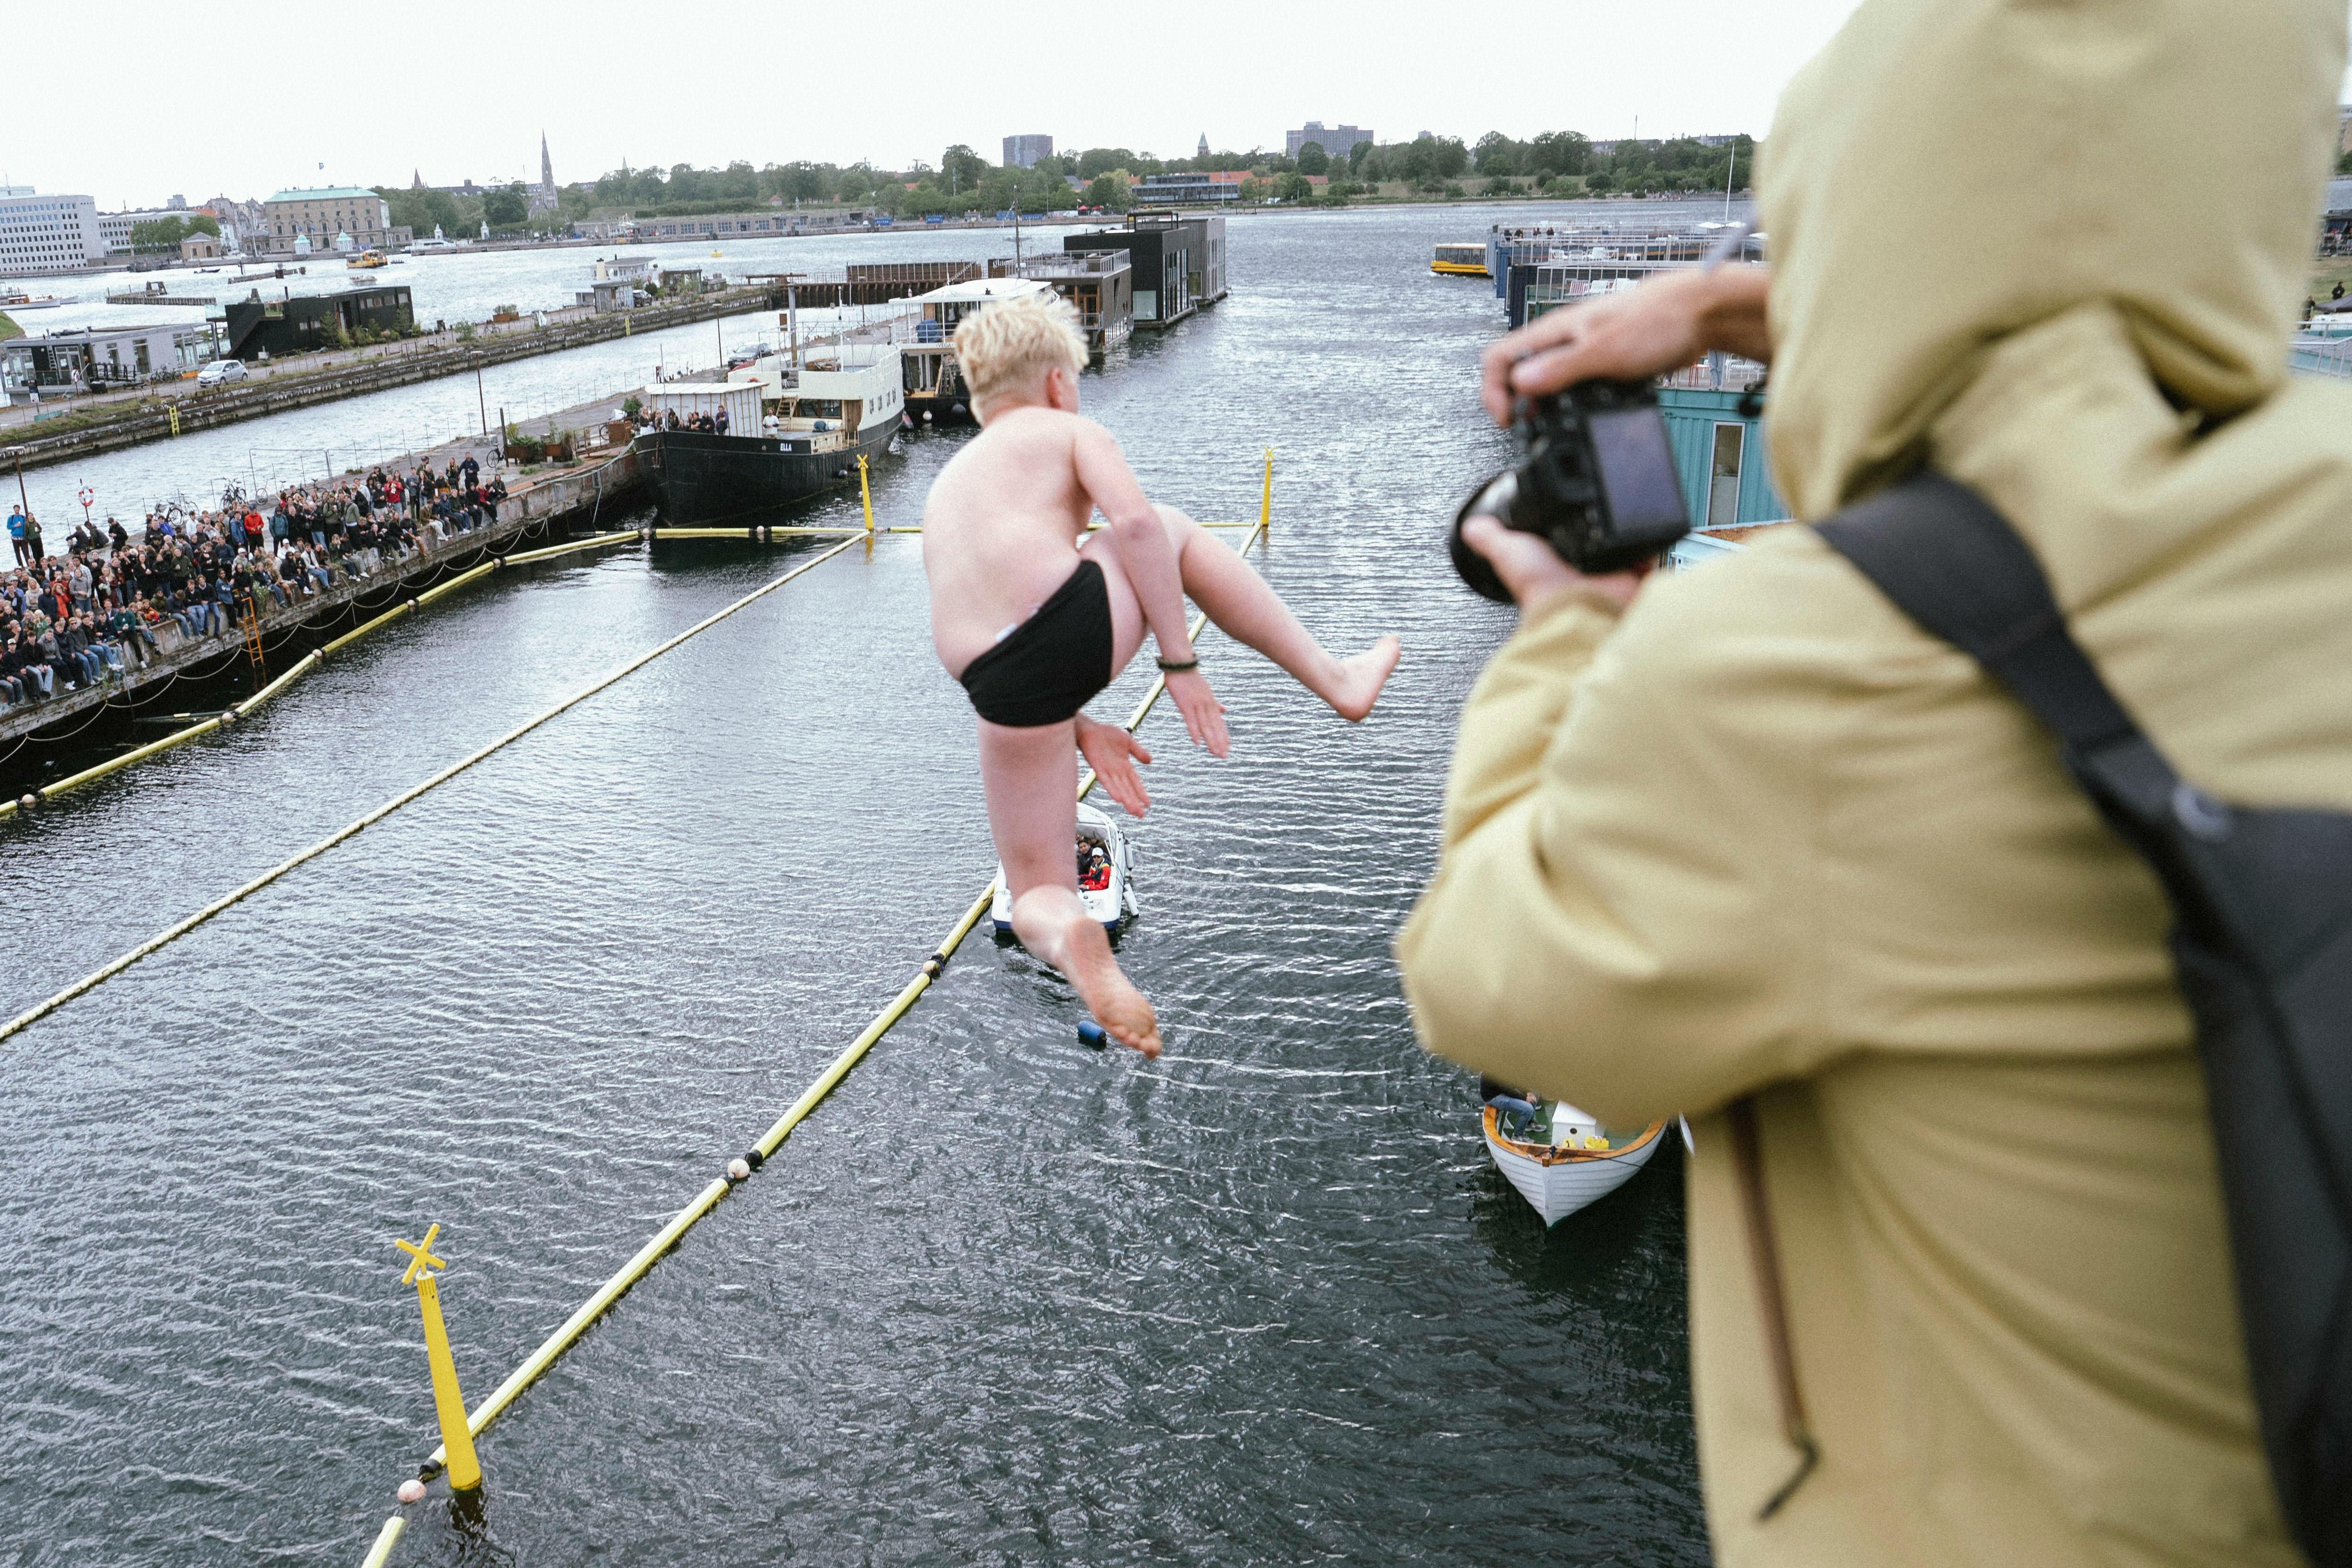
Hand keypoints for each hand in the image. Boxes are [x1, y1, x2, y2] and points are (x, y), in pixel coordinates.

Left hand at [1075, 714, 1153, 816]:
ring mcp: (1107, 770)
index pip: (1135, 782)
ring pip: (1118, 788)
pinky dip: (1111, 789)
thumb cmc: (1106, 734)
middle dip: (1134, 802)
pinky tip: (1117, 798)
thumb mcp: (1128, 741)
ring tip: (1132, 810)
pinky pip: (1105, 780)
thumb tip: (1150, 761)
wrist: (1090, 729)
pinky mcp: (1098, 767)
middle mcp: (1116, 771)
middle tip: (1141, 815)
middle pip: (1127, 789)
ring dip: (1126, 799)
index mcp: (1124, 766)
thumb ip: (1139, 752)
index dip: (1141, 793)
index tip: (1148, 804)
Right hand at [1162, 667, 1228, 757]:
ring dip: (1210, 740)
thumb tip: (1225, 711)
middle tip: (1223, 756)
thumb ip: (1215, 703)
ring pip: (1205, 726)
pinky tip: (1197, 742)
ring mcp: (1196, 705)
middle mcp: (1206, 705)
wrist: (1180, 663)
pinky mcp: (1185, 703)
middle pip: (1214, 727)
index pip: (1219, 723)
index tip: (1227, 749)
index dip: (1223, 737)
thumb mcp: (1207, 692)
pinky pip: (1190, 720)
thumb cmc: (1192, 678)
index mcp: (1211, 703)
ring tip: (1214, 753)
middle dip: (1219, 742)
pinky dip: (1194, 731)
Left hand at [1461, 517, 1642, 621]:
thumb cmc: (1543, 590)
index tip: (1573, 506)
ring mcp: (1612, 576)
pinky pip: (1646, 557)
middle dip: (1602, 525)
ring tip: (1622, 519)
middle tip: (1602, 509)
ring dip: (1624, 533)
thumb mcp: (1509, 553)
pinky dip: (1645, 548)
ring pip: (1624, 546)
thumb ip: (1492, 538)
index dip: (1570, 522)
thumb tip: (1471, 526)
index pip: (1567, 535)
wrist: (1577, 609)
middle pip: (1599, 539)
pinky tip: (1639, 536)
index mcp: (1557, 563)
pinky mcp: (1635, 579)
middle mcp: (1585, 571)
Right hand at [1480, 265, 1770, 425]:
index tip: (1509, 419)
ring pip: (1543, 379)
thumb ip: (1560, 368)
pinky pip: (1571, 385)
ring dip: (1542, 404)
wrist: (1698, 313)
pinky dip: (1569, 403)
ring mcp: (1580, 350)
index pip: (1498, 358)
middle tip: (1529, 426)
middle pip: (1516, 371)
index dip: (1494, 391)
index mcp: (1553, 331)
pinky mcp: (1600, 362)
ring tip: (1551, 424)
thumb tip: (1521, 384)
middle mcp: (1562, 339)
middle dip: (1516, 402)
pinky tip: (1583, 413)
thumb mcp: (1602, 351)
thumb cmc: (1657, 321)